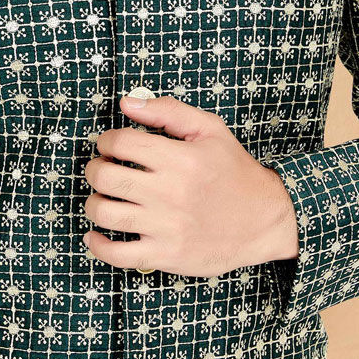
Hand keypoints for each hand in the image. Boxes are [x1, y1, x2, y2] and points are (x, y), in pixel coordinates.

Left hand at [82, 92, 298, 276]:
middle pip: (105, 177)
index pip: (119, 143)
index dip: (106, 142)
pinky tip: (95, 235)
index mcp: (179, 159)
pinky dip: (97, 245)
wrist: (266, 219)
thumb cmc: (235, 172)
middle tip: (100, 170)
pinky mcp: (166, 255)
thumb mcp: (210, 131)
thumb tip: (127, 103)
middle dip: (94, 169)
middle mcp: (170, 192)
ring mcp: (166, 226)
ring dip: (93, 203)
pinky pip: (117, 254)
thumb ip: (168, 111)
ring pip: (105, 214)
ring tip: (101, 199)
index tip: (109, 147)